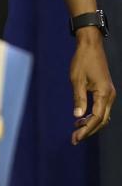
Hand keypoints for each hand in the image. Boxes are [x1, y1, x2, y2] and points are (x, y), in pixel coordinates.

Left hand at [70, 30, 115, 144]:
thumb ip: (78, 99)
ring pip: (103, 116)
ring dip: (91, 124)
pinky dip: (92, 116)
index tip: (75, 138)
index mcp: (104, 94)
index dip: (86, 130)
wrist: (91, 46)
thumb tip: (77, 116)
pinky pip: (102, 109)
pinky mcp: (106, 90)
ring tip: (76, 129)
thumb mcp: (77, 80)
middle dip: (89, 131)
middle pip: (102, 120)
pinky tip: (81, 118)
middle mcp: (110, 96)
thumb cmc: (82, 61)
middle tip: (74, 139)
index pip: (96, 118)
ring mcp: (109, 93)